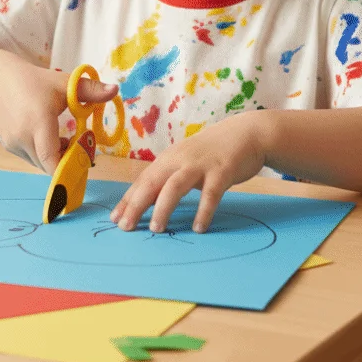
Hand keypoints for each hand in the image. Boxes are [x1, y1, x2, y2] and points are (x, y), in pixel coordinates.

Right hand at [0, 62, 118, 174]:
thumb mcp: (65, 83)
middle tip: (81, 146)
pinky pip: (30, 157)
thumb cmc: (36, 81)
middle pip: (49, 164)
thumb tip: (114, 90)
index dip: (69, 167)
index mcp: (38, 123)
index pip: (51, 160)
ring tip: (64, 140)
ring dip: (54, 157)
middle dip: (67, 160)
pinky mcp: (8, 145)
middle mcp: (22, 137)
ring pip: (39, 162)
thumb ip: (91, 90)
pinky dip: (42, 153)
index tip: (85, 158)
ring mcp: (13, 143)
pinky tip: (49, 138)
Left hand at [110, 111, 270, 233]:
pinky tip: (199, 227)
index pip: (142, 181)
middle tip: (126, 227)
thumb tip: (145, 202)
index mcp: (168, 159)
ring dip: (163, 207)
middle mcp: (179, 160)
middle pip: (152, 183)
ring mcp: (200, 165)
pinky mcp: (222, 171)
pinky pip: (210, 193)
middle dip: (136, 205)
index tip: (115, 219)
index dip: (127, 200)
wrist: (246, 133)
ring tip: (156, 229)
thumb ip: (168, 178)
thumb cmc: (211, 152)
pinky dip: (204, 211)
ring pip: (175, 186)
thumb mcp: (184, 162)